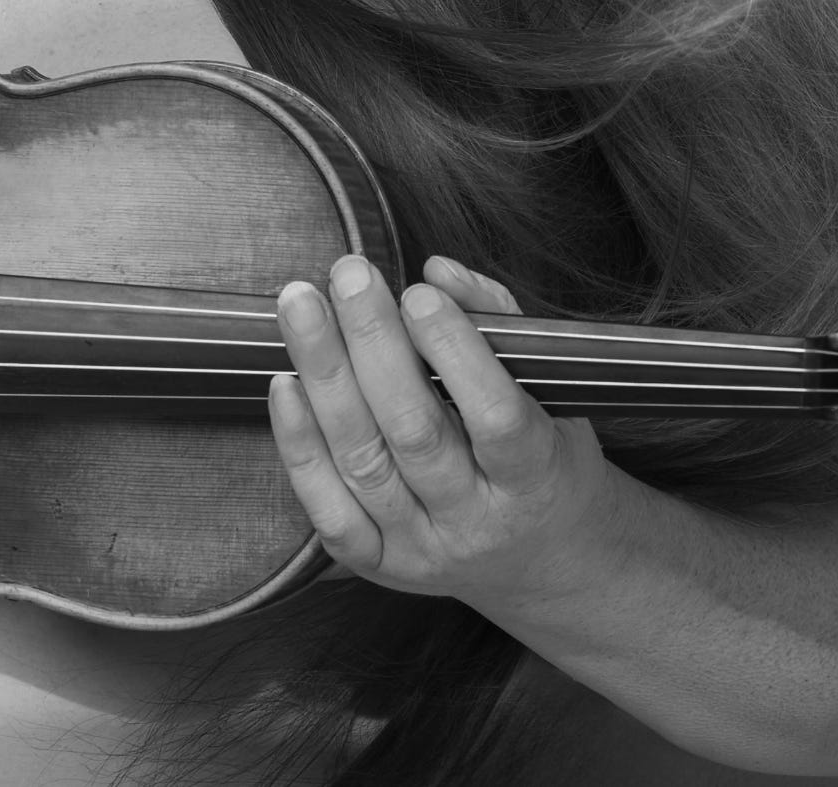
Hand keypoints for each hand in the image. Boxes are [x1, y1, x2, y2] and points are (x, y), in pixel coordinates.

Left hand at [268, 252, 627, 615]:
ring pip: (363, 464)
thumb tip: (438, 271)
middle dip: (374, 344)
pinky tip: (285, 385)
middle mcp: (477, 522)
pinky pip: (328, 511)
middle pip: (414, 433)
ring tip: (302, 306)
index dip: (456, 353)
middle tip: (349, 276)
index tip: (418, 293)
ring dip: (325, 376)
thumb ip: (498, 322)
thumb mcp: (552, 392)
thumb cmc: (548, 460)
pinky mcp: (378, 565)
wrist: (544, 563)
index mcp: (537, 479)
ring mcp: (423, 549)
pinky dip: (300, 448)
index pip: (496, 418)